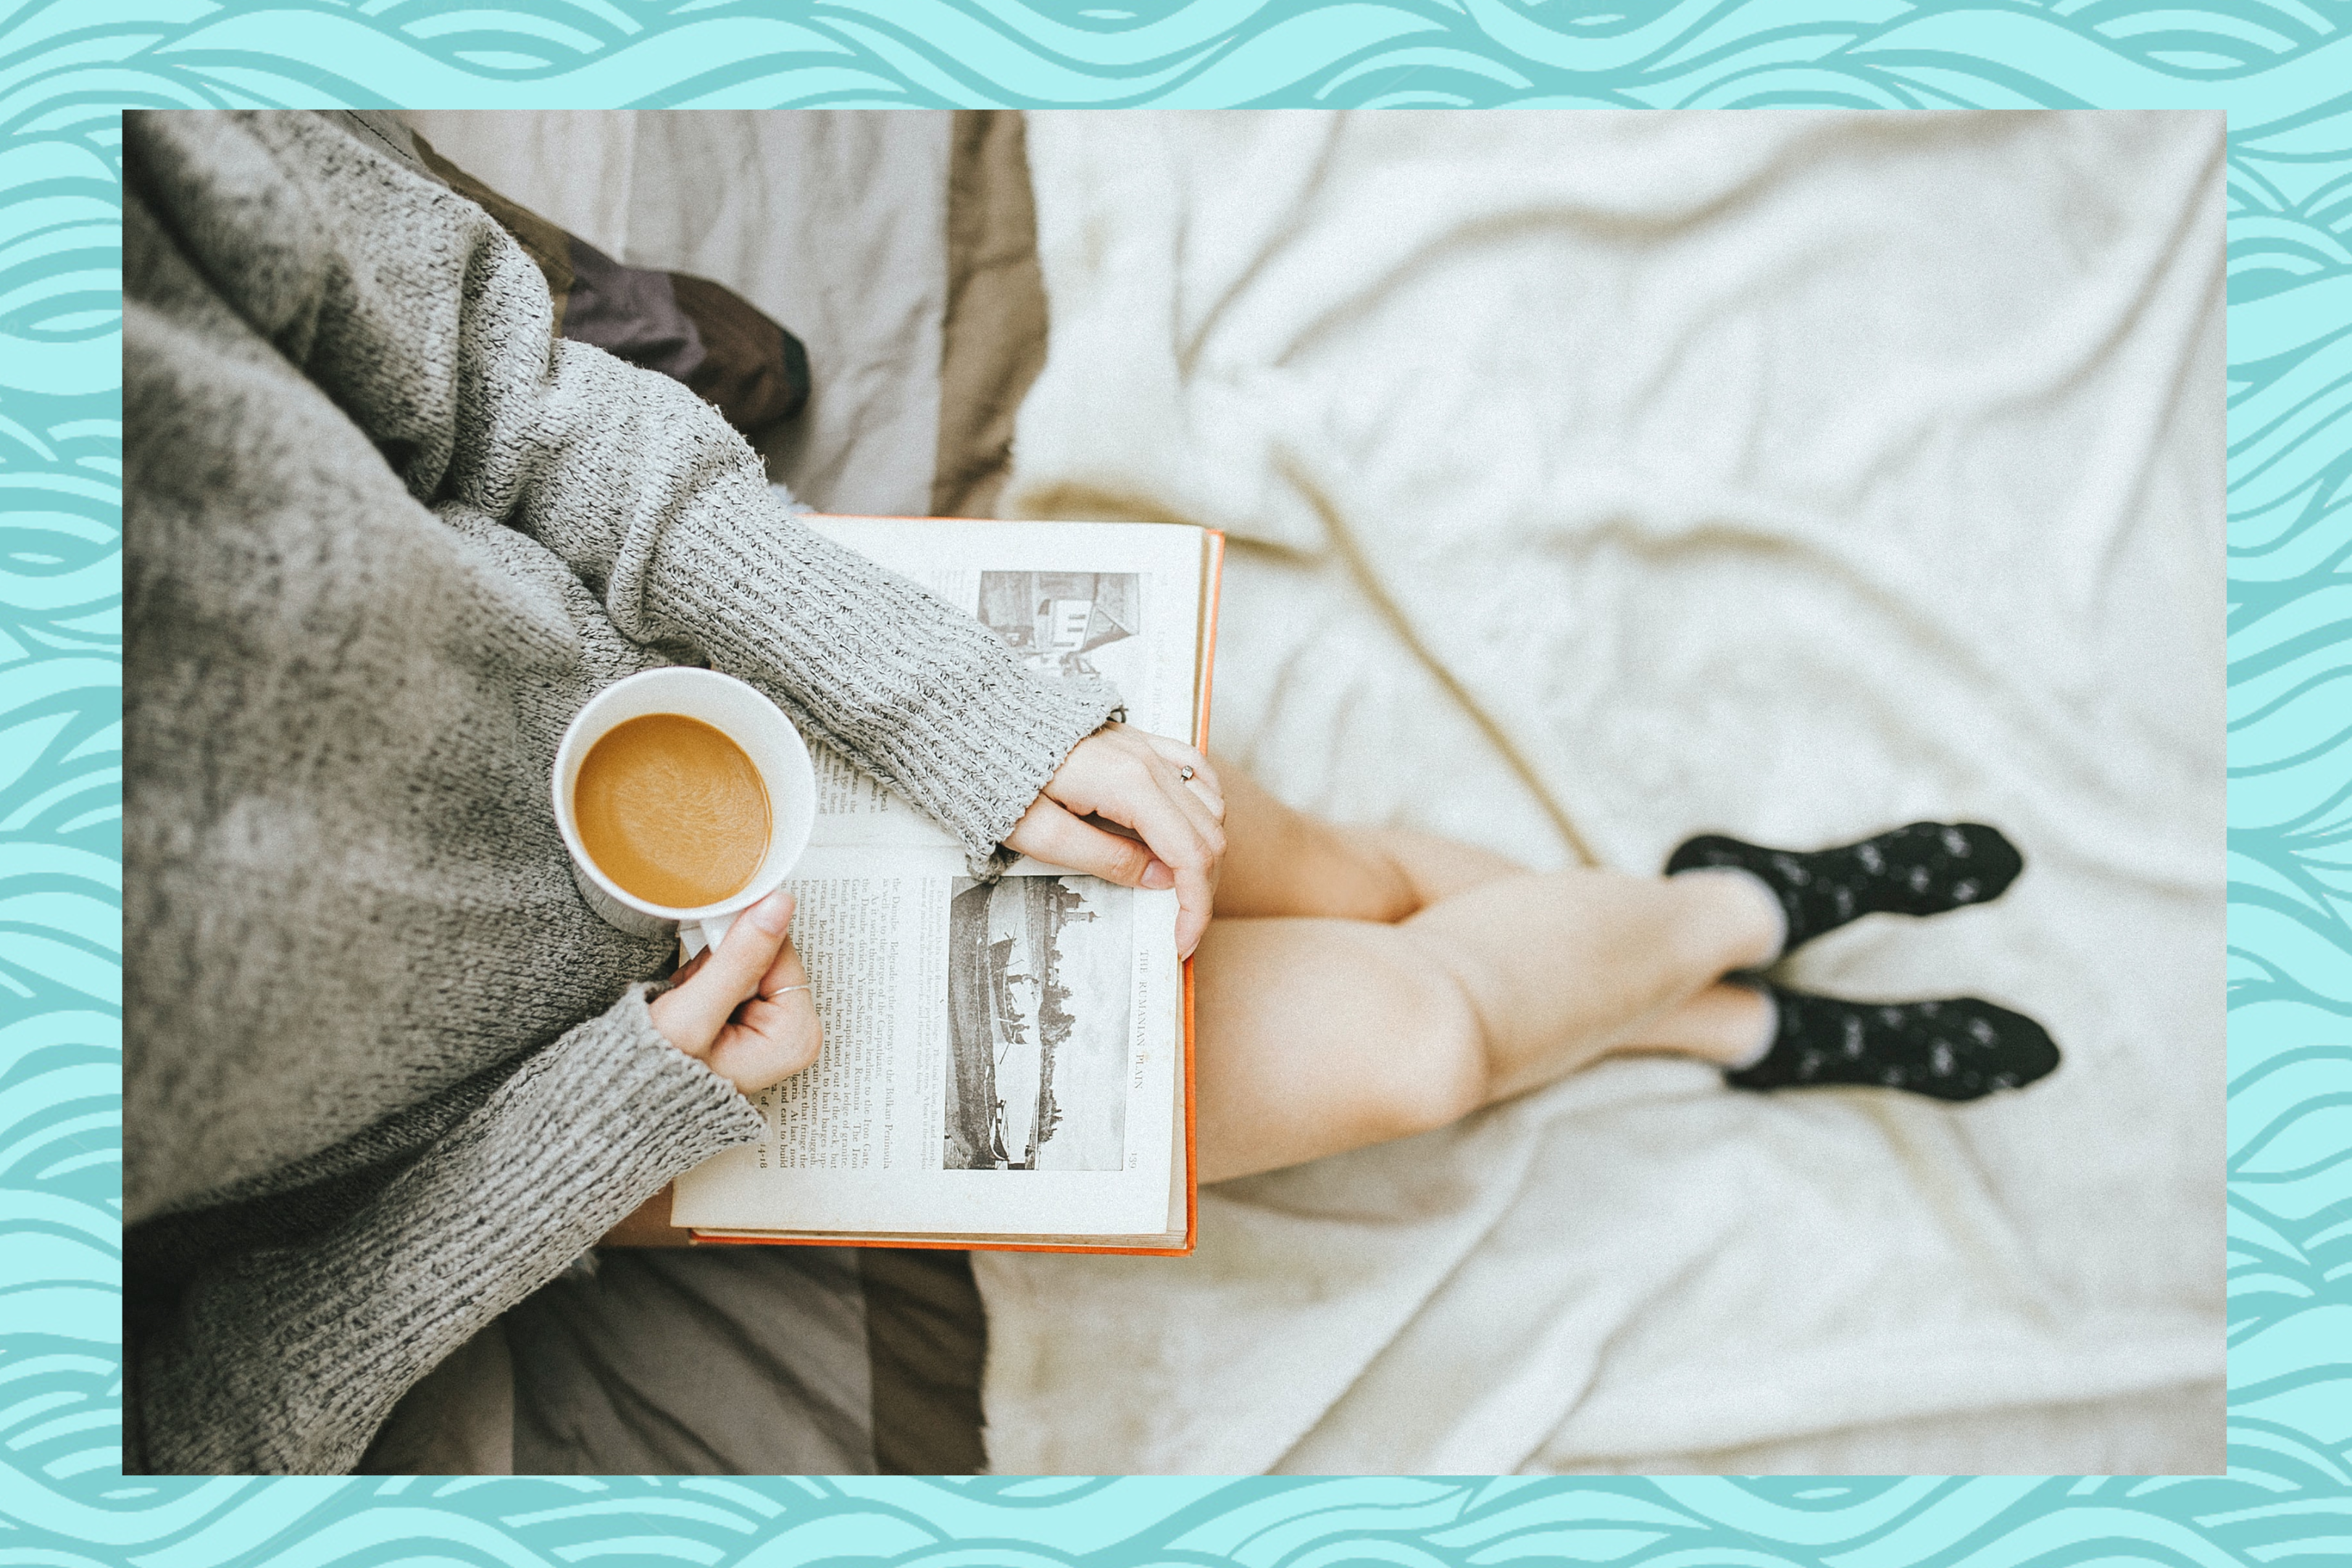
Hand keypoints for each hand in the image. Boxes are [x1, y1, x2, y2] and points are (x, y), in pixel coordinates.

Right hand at [647, 889, 820, 1094]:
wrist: (623, 1103)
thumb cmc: (657, 1079)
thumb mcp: (693, 1015)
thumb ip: (738, 958)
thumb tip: (778, 906)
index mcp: (797, 1036)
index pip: (781, 950)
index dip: (739, 946)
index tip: (710, 960)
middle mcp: (793, 1032)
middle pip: (765, 954)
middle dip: (721, 965)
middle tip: (695, 996)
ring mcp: (772, 1026)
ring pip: (745, 960)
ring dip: (708, 973)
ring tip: (689, 1006)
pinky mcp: (749, 1019)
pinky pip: (731, 974)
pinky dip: (703, 982)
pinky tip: (689, 1007)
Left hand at [1004, 724, 1225, 958]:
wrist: (976, 721)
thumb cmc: (996, 775)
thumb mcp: (1040, 835)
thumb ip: (1105, 859)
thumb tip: (1160, 880)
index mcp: (1129, 785)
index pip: (1190, 854)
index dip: (1195, 905)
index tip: (1182, 941)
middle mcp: (1148, 761)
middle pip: (1208, 833)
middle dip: (1202, 888)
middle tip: (1180, 925)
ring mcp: (1147, 746)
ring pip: (1210, 804)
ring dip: (1205, 850)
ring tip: (1181, 887)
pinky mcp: (1139, 741)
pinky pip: (1195, 770)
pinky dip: (1204, 806)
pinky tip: (1192, 828)